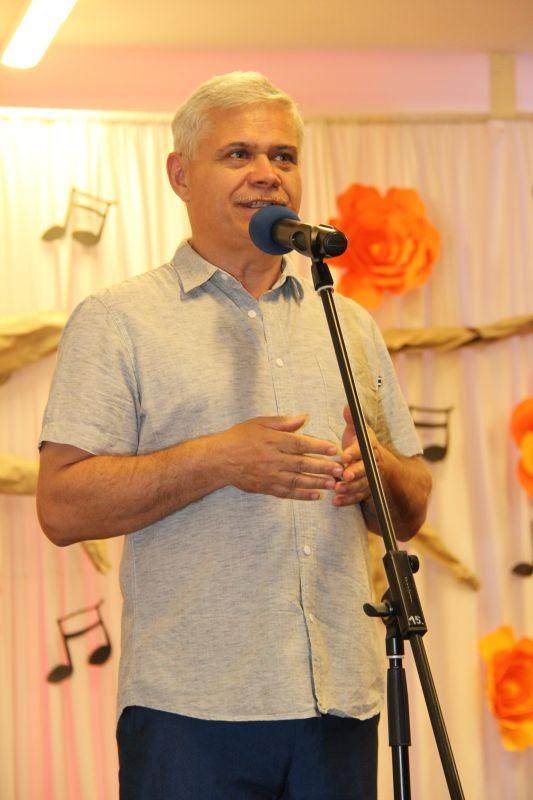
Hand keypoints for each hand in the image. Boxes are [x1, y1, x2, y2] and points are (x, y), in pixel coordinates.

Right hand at [217, 415, 342, 500]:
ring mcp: (270, 475)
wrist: (218, 459)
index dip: (318, 447)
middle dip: (324, 467)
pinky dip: (303, 495)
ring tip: (333, 484)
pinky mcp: (266, 487)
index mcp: (273, 441)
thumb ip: (283, 423)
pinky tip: (316, 495)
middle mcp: (273, 459)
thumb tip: (304, 418)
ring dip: (318, 483)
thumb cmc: (239, 438)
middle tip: (340, 469)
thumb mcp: (259, 423)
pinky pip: (287, 492)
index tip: (334, 449)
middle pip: (303, 464)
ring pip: (298, 480)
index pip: (301, 444)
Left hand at [332, 405, 382, 506]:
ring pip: (361, 485)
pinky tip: (335, 501)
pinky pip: (358, 497)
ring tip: (337, 490)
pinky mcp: (365, 491)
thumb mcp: (358, 431)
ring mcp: (369, 479)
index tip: (344, 455)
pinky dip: (347, 500)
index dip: (354, 452)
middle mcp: (371, 463)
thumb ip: (352, 420)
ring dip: (350, 488)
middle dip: (355, 472)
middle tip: (344, 475)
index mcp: (369, 447)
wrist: (378, 464)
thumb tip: (347, 405)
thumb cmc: (360, 444)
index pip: (363, 449)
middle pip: (365, 469)